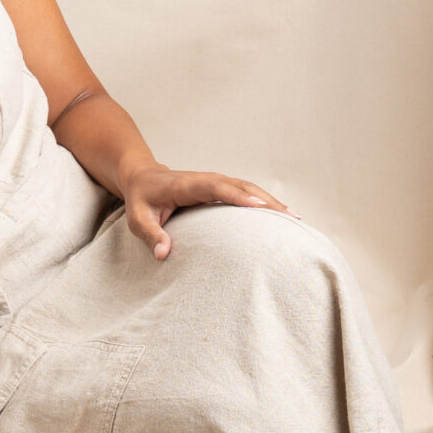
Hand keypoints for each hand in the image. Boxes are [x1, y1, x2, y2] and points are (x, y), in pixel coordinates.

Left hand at [122, 164, 298, 259]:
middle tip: (290, 218)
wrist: (143, 178)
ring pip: (248, 188)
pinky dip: (264, 202)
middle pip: (241, 186)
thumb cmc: (141, 200)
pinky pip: (245, 193)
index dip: (238, 195)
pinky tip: (281, 216)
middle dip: (266, 200)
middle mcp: (206, 179)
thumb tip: (164, 254)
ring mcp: (215, 182)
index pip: (216, 187)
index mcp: (187, 184)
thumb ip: (151, 235)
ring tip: (295, 219)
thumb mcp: (137, 218)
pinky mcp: (220, 188)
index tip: (260, 206)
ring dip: (271, 201)